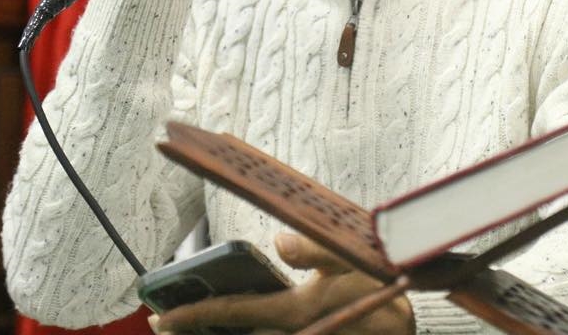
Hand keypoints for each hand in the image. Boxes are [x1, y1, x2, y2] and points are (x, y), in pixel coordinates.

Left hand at [151, 233, 413, 334]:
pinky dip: (249, 331)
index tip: (162, 318)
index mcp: (297, 309)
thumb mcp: (354, 259)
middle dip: (200, 329)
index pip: (235, 312)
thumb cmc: (382, 288)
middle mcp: (296, 330)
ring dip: (224, 332)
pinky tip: (238, 325)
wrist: (406, 328)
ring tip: (191, 324)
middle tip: (164, 324)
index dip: (195, 314)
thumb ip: (316, 249)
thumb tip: (278, 241)